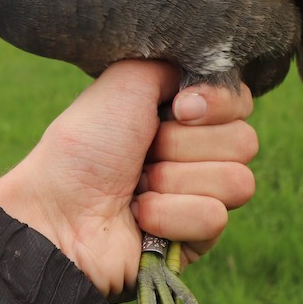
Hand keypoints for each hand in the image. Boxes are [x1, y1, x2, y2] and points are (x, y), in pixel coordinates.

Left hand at [0, 60, 256, 300]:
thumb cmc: (85, 146)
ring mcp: (197, 198)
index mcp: (182, 115)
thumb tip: (209, 70)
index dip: (217, 103)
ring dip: (177, 181)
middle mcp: (195, 154)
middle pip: (245, 142)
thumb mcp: (126, 80)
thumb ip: (176, 63)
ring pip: (237, 181)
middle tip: (145, 153)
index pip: (241, 102)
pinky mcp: (195, 240)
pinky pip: (215, 218)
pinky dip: (172, 215)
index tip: (178, 108)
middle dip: (186, 145)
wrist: (57, 211)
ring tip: (137, 187)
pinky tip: (140, 217)